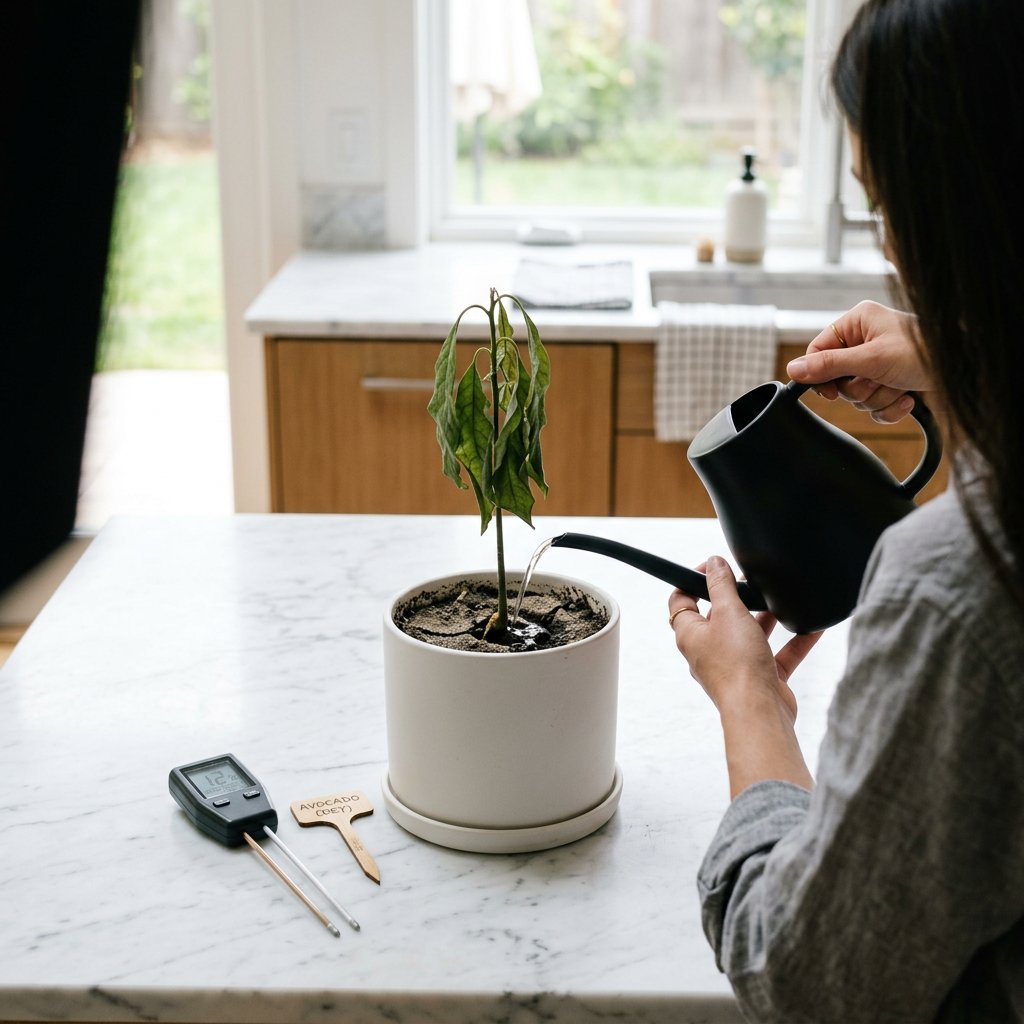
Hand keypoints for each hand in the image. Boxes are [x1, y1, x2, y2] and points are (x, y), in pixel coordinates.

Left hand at [669, 556, 819, 795]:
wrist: (760, 713)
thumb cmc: (737, 665)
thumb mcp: (728, 613)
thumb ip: (721, 585)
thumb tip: (713, 563)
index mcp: (691, 635)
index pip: (682, 601)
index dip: (693, 580)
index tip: (715, 566)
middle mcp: (709, 651)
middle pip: (719, 616)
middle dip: (737, 596)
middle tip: (752, 580)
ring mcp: (735, 666)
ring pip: (750, 634)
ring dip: (766, 616)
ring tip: (781, 598)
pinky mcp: (761, 679)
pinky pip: (778, 654)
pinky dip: (794, 641)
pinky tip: (814, 627)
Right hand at [786, 300, 931, 423]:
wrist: (966, 368)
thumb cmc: (924, 351)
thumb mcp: (871, 359)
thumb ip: (829, 366)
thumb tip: (792, 371)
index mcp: (857, 323)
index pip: (818, 350)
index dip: (819, 375)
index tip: (829, 392)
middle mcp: (865, 341)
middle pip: (836, 378)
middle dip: (859, 388)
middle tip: (877, 381)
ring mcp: (878, 363)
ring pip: (855, 395)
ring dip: (877, 398)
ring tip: (898, 387)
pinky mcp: (890, 382)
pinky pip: (873, 406)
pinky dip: (889, 407)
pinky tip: (907, 397)